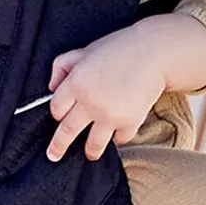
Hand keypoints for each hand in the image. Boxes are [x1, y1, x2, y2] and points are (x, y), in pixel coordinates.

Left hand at [46, 14, 205, 162]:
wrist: (153, 53)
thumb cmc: (118, 49)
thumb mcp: (84, 51)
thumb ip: (62, 66)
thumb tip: (52, 87)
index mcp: (76, 83)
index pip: (56, 108)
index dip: (57, 113)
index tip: (60, 116)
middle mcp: (89, 102)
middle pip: (67, 131)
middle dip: (58, 146)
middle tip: (53, 155)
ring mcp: (110, 115)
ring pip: (93, 143)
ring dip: (90, 151)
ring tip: (90, 155)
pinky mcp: (130, 122)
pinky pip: (120, 139)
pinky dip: (119, 137)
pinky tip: (118, 134)